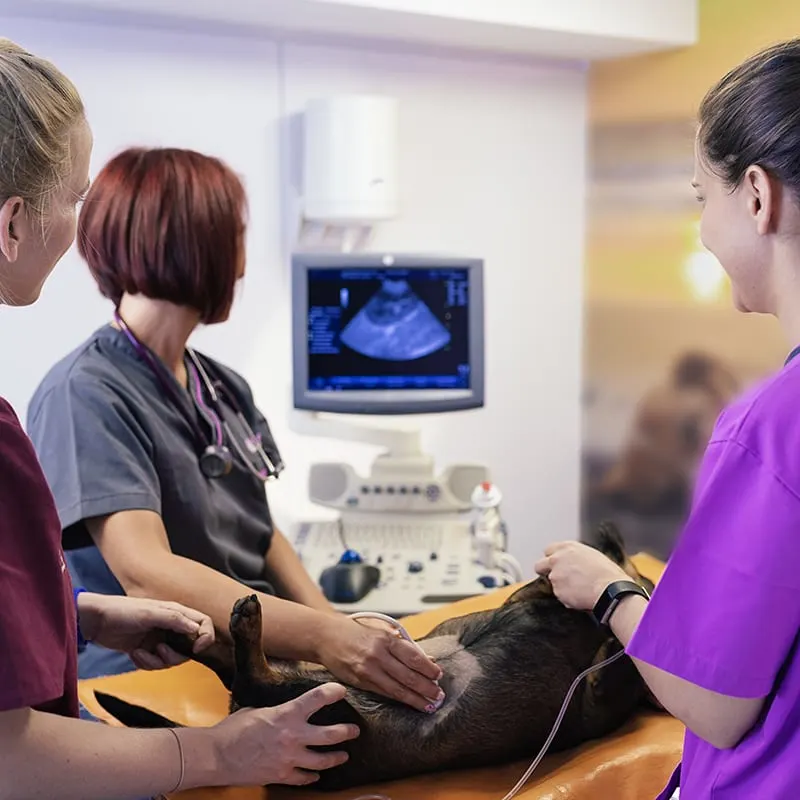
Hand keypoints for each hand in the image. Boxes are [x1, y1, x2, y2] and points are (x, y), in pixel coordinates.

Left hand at [76, 593, 214, 669]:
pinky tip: (134, 653)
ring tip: (141, 652)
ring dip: (157, 661)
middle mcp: (171, 627)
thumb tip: (197, 629)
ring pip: (172, 660)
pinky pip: (156, 665)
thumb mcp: (150, 613)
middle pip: (189, 648)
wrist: (96, 622)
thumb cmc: (123, 610)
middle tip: (160, 650)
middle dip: (175, 655)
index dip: (206, 637)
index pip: (203, 624)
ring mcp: (159, 640)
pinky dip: (146, 663)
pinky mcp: (147, 651)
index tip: (196, 649)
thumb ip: (175, 620)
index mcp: (176, 613)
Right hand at [210, 683, 359, 785]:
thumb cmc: (233, 729)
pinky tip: (316, 775)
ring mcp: (289, 759)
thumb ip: (278, 712)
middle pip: (331, 734)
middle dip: (346, 732)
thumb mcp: (258, 710)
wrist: (216, 756)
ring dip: (336, 757)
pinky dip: (312, 776)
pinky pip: (305, 778)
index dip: (333, 692)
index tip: (341, 690)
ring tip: (343, 755)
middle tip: (355, 730)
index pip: (317, 698)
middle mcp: (293, 736)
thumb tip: (286, 711)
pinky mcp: (281, 776)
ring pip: (323, 760)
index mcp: (286, 714)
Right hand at [316, 616, 443, 712]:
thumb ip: (403, 645)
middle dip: (426, 688)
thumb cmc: (356, 632)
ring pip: (397, 689)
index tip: (438, 675)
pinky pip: (384, 693)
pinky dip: (399, 699)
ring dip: (416, 699)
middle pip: (408, 676)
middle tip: (439, 695)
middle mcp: (378, 655)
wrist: (327, 637)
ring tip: (429, 704)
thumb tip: (427, 659)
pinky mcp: (360, 682)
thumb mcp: (381, 632)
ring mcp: (368, 670)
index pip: (413, 657)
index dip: (428, 668)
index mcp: (385, 639)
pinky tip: (409, 703)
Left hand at [534, 541, 628, 610]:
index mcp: (567, 547)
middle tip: (557, 578)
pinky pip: (561, 596)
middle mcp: (557, 559)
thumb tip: (572, 562)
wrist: (610, 589)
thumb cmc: (607, 573)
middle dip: (545, 572)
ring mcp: (555, 575)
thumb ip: (575, 557)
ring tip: (580, 589)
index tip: (556, 564)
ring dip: (562, 587)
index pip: (549, 550)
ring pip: (553, 583)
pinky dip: (568, 598)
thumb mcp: (591, 555)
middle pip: (539, 565)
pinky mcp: (557, 591)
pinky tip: (581, 596)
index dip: (553, 559)